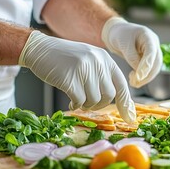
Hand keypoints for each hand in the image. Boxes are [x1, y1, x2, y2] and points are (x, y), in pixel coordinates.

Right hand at [19, 31, 135, 122]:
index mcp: (105, 59)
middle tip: (88, 102)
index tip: (129, 119)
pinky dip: (76, 104)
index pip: (122, 85)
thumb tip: (114, 99)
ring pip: (94, 100)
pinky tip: (70, 100)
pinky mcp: (70, 78)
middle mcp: (97, 62)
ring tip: (77, 98)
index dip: (126, 104)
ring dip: (86, 104)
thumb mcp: (89, 59)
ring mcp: (84, 69)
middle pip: (109, 95)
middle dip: (99, 104)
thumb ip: (101, 74)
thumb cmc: (64, 58)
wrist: (40, 49)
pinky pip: (80, 100)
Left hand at [102, 17, 162, 87]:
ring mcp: (152, 51)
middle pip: (156, 62)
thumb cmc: (119, 34)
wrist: (116, 32)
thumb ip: (132, 57)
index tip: (139, 77)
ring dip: (146, 78)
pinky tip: (134, 79)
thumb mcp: (123, 44)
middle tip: (135, 83)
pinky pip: (149, 69)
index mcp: (148, 36)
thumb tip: (139, 72)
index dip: (146, 66)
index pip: (151, 52)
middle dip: (147, 75)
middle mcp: (153, 44)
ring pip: (154, 68)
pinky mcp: (148, 58)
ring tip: (134, 83)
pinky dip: (143, 76)